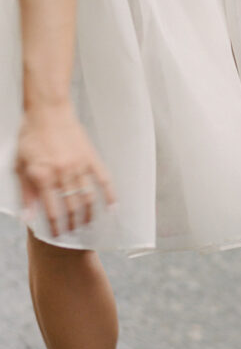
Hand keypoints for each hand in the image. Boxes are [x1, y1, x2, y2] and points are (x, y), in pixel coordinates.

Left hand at [15, 105, 115, 237]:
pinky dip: (110, 196)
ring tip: (87, 224)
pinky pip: (104, 180)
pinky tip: (112, 208)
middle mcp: (63, 174)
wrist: (48, 112)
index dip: (56, 226)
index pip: (52, 210)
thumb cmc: (31, 137)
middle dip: (73, 224)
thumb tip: (28, 217)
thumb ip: (25, 192)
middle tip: (73, 233)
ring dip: (89, 214)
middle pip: (72, 207)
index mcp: (43, 176)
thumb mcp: (19, 165)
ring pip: (88, 197)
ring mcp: (79, 166)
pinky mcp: (91, 158)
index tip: (58, 236)